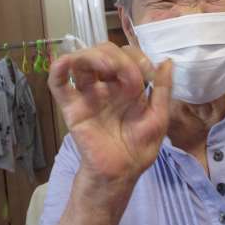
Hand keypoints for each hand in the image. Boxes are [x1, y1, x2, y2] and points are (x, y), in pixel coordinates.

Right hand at [48, 42, 172, 186]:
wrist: (121, 172)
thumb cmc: (139, 147)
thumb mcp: (159, 117)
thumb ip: (163, 90)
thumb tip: (167, 61)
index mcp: (127, 84)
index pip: (127, 55)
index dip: (138, 57)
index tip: (148, 75)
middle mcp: (106, 84)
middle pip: (104, 52)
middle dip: (117, 56)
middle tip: (129, 75)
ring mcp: (87, 93)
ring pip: (81, 60)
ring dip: (91, 54)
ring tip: (105, 65)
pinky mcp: (72, 106)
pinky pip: (59, 84)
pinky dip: (58, 69)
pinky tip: (64, 62)